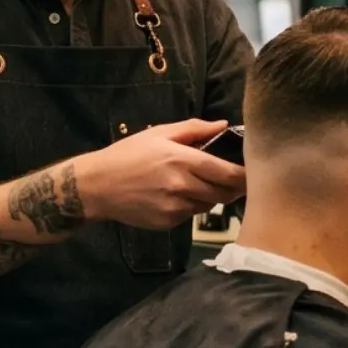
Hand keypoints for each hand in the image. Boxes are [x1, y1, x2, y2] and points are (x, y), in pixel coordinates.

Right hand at [75, 120, 247, 229]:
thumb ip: (193, 129)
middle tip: (233, 182)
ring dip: (209, 197)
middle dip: (232, 189)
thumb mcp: (158, 134)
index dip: (244, 176)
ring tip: (195, 186)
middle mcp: (182, 186)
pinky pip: (189, 216)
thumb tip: (223, 125)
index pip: (228, 173)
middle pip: (224, 194)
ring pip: (208, 206)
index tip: (252, 174)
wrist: (96, 186)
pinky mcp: (168, 222)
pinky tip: (173, 197)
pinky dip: (189, 207)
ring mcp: (175, 207)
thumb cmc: (127, 155)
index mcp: (183, 160)